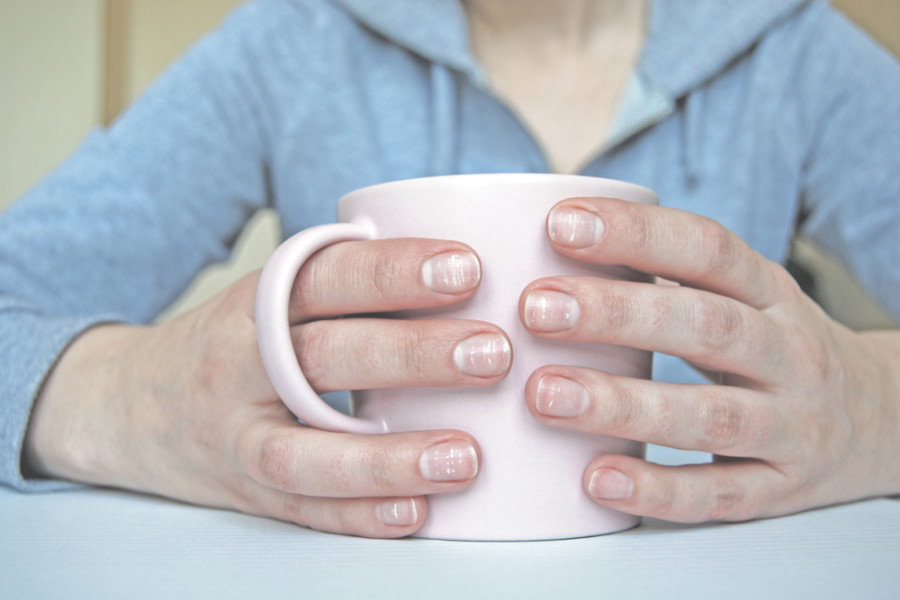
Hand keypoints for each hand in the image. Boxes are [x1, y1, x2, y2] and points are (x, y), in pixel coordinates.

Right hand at [24, 238, 511, 537]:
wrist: (130, 405)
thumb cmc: (235, 343)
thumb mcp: (271, 299)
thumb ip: (345, 288)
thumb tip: (471, 271)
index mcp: (257, 303)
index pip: (327, 277)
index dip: (394, 271)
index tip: (468, 268)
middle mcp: (240, 365)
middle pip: (324, 357)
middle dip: (410, 354)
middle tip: (492, 352)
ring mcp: (237, 436)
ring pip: (306, 453)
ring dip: (387, 458)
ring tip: (465, 457)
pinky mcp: (245, 493)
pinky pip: (302, 511)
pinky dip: (358, 516)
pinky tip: (416, 513)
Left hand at [521, 197, 899, 521]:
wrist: (883, 419)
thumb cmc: (775, 348)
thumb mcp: (746, 300)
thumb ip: (670, 282)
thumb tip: (553, 253)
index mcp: (771, 294)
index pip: (708, 249)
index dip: (636, 233)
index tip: (560, 225)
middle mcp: (789, 353)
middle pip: (706, 326)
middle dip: (617, 315)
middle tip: (536, 308)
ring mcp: (792, 426)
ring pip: (711, 416)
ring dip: (624, 406)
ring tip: (545, 394)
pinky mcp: (781, 489)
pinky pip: (719, 494)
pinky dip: (658, 489)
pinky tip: (598, 478)